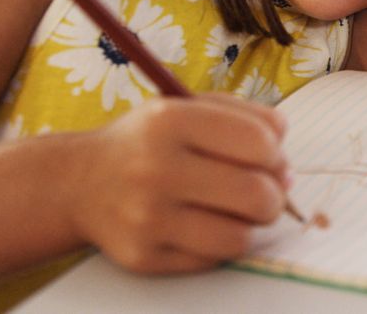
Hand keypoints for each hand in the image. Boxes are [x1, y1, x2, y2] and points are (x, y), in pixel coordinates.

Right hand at [69, 93, 288, 273]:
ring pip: (240, 237)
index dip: (276, 155)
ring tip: (238, 210)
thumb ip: (248, 119)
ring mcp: (146, 217)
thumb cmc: (153, 141)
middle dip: (275, 195)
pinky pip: (213, 259)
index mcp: (170, 121)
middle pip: (257, 195)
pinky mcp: (143, 256)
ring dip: (251, 225)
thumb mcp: (191, 108)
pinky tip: (206, 224)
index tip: (269, 159)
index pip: (259, 143)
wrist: (80, 182)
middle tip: (265, 191)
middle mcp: (154, 168)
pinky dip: (220, 243)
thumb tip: (286, 168)